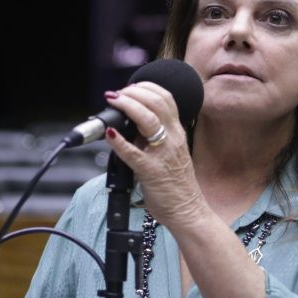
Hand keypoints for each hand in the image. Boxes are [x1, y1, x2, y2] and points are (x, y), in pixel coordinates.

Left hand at [104, 82, 208, 227]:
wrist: (188, 210)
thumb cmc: (177, 184)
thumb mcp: (171, 152)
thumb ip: (154, 137)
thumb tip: (129, 125)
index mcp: (177, 132)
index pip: (166, 98)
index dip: (146, 87)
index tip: (131, 87)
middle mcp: (173, 139)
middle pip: (157, 103)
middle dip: (134, 92)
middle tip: (117, 94)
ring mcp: (163, 154)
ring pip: (148, 120)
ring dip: (128, 106)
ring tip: (113, 102)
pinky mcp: (151, 172)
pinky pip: (133, 153)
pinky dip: (118, 141)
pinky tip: (109, 133)